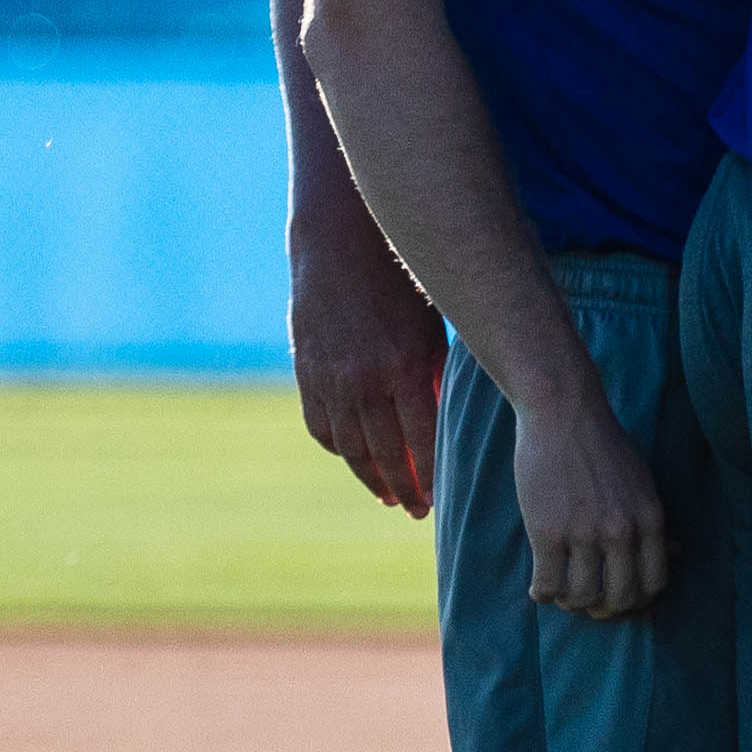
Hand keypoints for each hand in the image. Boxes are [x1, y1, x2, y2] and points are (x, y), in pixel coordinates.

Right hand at [288, 242, 443, 517]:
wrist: (338, 241)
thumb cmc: (401, 280)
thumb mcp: (431, 326)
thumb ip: (436, 378)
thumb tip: (445, 427)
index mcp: (403, 367)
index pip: (421, 442)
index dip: (430, 478)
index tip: (439, 501)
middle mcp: (363, 380)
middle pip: (384, 455)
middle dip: (404, 489)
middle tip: (417, 510)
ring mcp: (329, 378)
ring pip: (349, 448)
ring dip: (370, 477)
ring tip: (390, 495)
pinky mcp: (306, 371)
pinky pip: (320, 426)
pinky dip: (338, 448)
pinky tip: (355, 459)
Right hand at [509, 378, 670, 617]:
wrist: (563, 413)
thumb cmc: (604, 445)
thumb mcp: (642, 481)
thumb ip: (655, 521)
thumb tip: (675, 552)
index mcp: (650, 520)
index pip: (654, 583)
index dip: (638, 600)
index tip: (621, 598)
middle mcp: (621, 532)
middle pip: (620, 598)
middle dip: (605, 610)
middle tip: (590, 604)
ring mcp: (583, 534)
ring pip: (581, 597)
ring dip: (571, 604)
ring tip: (562, 593)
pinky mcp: (546, 532)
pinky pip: (548, 584)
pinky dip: (543, 594)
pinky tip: (539, 589)